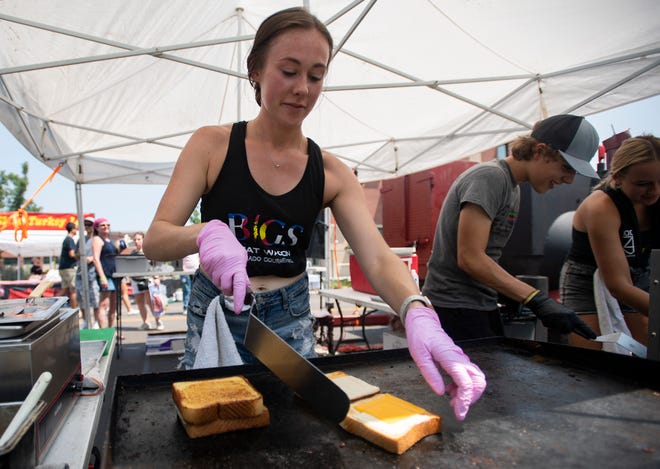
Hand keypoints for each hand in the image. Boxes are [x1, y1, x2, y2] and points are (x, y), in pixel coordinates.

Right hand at [196, 220, 249, 313]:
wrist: (213, 234)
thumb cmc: (229, 247)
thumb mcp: (240, 258)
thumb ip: (242, 274)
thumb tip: (246, 288)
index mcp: (238, 265)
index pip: (240, 285)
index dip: (239, 299)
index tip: (239, 310)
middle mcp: (227, 266)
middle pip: (225, 288)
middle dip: (227, 289)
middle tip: (229, 281)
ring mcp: (215, 265)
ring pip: (217, 283)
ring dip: (220, 280)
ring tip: (222, 267)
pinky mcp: (206, 264)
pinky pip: (210, 276)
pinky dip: (214, 274)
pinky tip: (216, 264)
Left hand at [405, 306, 485, 420]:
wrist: (423, 321)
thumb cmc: (420, 335)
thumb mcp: (419, 355)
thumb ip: (430, 373)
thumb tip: (440, 392)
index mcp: (450, 357)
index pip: (466, 383)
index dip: (465, 401)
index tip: (459, 413)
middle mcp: (460, 358)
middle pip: (478, 382)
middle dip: (471, 398)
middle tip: (456, 407)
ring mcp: (462, 358)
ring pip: (476, 379)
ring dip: (468, 393)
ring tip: (452, 399)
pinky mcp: (460, 360)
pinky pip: (468, 375)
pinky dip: (463, 387)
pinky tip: (450, 389)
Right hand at [524, 291, 595, 339]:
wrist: (542, 303)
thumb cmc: (553, 307)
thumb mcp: (565, 312)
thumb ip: (571, 320)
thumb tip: (576, 329)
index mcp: (572, 315)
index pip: (583, 326)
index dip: (588, 332)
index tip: (594, 337)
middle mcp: (567, 318)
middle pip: (570, 330)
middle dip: (565, 328)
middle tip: (560, 322)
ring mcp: (559, 321)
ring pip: (562, 331)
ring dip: (558, 327)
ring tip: (554, 319)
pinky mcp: (552, 324)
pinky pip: (553, 329)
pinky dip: (551, 325)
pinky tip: (549, 319)